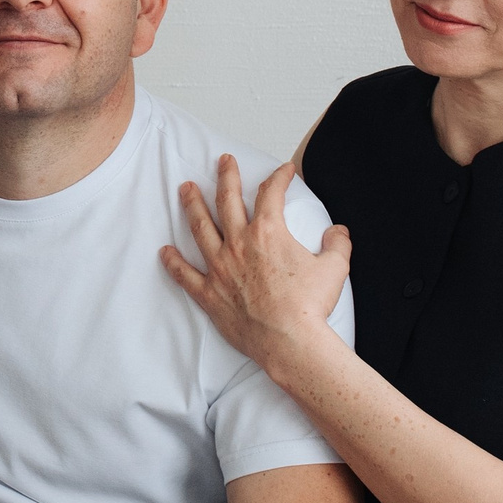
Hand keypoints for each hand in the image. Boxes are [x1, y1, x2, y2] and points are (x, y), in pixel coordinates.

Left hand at [160, 155, 351, 369]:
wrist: (291, 341)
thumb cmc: (311, 306)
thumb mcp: (334, 268)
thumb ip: (337, 244)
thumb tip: (338, 231)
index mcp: (268, 233)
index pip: (271, 194)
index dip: (279, 178)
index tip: (285, 171)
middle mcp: (239, 244)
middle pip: (227, 200)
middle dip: (225, 176)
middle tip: (223, 161)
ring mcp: (221, 268)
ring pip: (201, 229)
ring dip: (192, 206)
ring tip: (185, 189)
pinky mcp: (210, 294)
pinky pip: (185, 275)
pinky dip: (174, 263)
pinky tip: (164, 252)